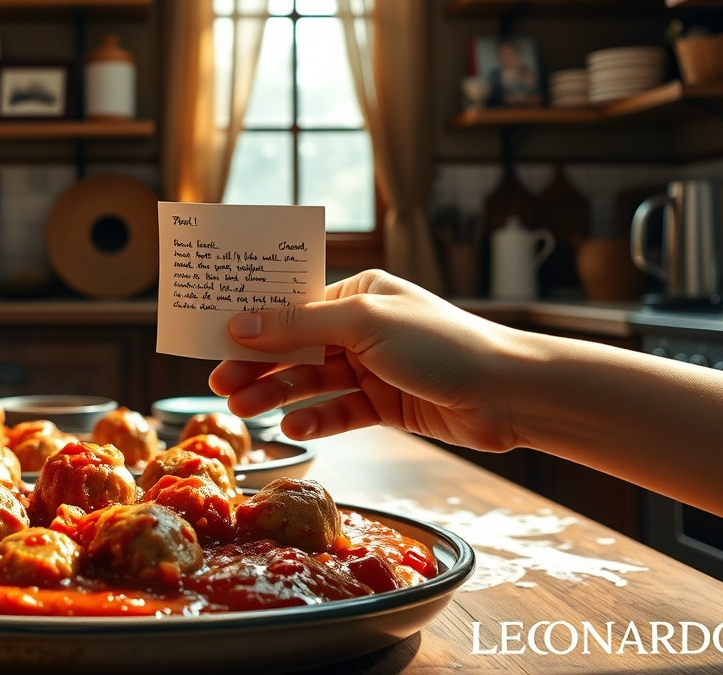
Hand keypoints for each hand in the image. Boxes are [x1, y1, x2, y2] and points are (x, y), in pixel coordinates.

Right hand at [207, 270, 522, 451]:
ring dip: (278, 395)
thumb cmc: (441, 344)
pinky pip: (339, 411)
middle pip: (296, 346)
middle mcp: (363, 328)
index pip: (294, 306)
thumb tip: (240, 323)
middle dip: (258, 366)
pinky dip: (316, 419)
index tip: (214, 340)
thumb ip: (299, 326)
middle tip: (219, 386)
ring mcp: (373, 368)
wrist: (508, 394)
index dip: (253, 324)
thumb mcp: (363, 325)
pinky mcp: (385, 405)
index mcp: (359, 294)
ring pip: (312, 381)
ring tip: (243, 411)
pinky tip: (293, 428)